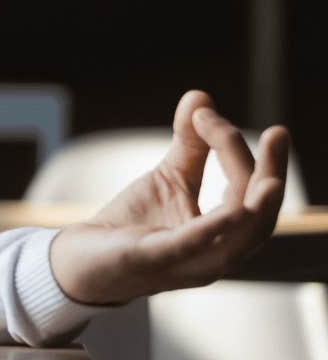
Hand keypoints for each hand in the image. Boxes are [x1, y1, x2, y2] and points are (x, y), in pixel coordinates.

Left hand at [49, 90, 286, 305]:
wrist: (81, 261)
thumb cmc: (133, 225)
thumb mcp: (168, 179)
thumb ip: (190, 145)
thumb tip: (201, 95)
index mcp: (222, 235)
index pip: (250, 194)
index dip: (242, 152)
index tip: (211, 112)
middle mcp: (214, 254)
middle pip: (257, 217)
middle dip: (271, 175)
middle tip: (278, 134)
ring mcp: (186, 263)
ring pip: (238, 241)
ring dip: (257, 209)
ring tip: (272, 179)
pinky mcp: (151, 261)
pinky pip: (189, 249)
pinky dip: (212, 231)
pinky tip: (232, 213)